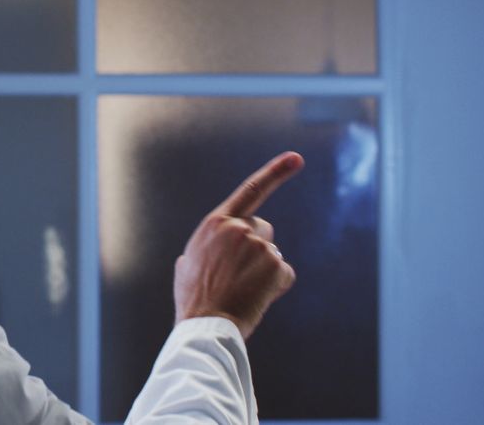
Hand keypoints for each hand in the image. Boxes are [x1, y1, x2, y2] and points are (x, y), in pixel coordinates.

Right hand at [173, 151, 303, 339]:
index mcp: (215, 223)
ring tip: (241, 290)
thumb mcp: (187, 264)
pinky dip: (275, 287)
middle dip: (257, 247)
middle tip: (238, 275)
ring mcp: (258, 246)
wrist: (205, 325)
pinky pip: (284, 274)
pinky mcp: (275, 265)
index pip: (250, 191)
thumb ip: (203, 248)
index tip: (296, 157)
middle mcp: (238, 228)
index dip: (276, 172)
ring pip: (273, 255)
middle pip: (263, 229)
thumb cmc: (193, 299)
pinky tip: (256, 298)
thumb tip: (202, 253)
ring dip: (264, 271)